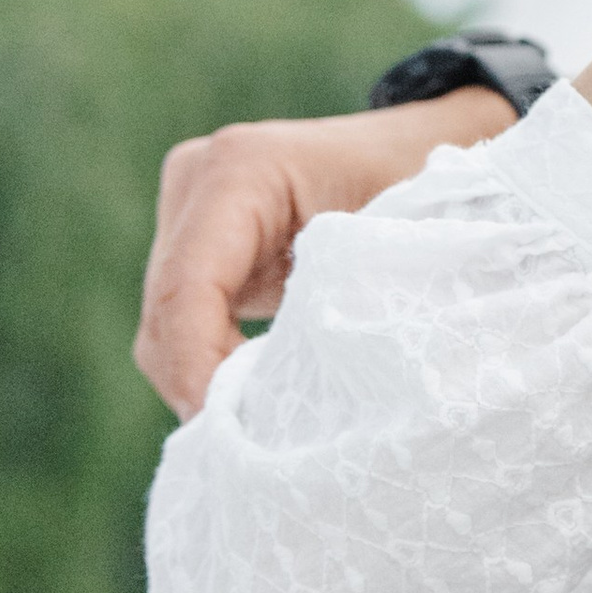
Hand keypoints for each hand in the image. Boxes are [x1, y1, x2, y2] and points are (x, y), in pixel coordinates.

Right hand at [134, 92, 516, 418]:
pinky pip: (184, 320)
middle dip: (201, 384)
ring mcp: (189, 208)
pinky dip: (212, 363)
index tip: (227, 430)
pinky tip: (258, 395)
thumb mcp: (397, 240)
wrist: (423, 145)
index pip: (189, 284)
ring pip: (165, 325)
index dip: (197, 366)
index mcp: (243, 169)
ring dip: (203, 379)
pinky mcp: (197, 240)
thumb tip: (288, 398)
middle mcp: (199, 179)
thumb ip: (345, 302)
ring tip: (264, 424)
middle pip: (166, 312)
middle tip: (254, 447)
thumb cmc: (426, 183)